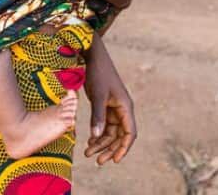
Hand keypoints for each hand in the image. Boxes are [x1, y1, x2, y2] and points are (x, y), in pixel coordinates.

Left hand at [81, 40, 135, 164]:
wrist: (93, 56)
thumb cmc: (98, 73)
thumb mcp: (97, 95)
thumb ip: (97, 116)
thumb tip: (96, 137)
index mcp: (125, 107)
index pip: (129, 133)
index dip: (123, 148)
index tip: (115, 160)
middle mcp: (122, 109)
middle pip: (119, 136)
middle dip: (109, 149)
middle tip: (97, 161)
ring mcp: (114, 108)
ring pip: (110, 132)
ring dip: (101, 143)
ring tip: (88, 153)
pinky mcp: (106, 105)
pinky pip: (104, 124)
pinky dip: (98, 133)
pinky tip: (89, 141)